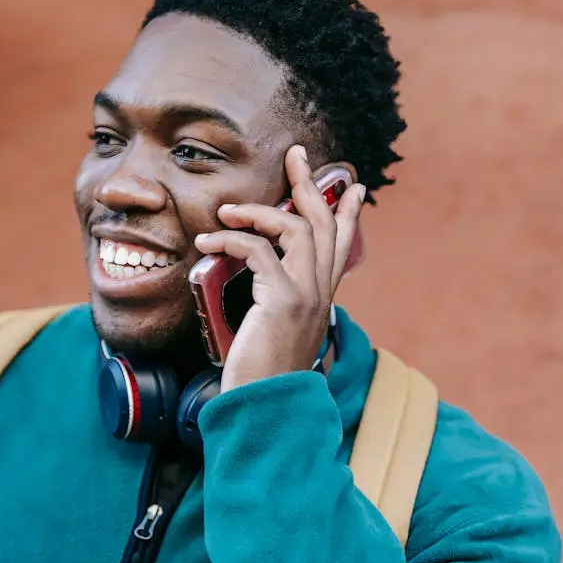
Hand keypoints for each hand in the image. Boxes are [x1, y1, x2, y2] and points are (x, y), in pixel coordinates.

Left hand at [194, 145, 365, 391]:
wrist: (267, 409)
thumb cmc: (263, 377)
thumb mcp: (277, 337)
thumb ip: (276, 310)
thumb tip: (258, 296)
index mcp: (321, 299)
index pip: (341, 246)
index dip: (347, 214)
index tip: (353, 188)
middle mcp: (320, 292)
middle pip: (322, 223)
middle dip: (310, 183)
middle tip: (296, 154)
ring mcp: (306, 294)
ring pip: (296, 228)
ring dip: (259, 211)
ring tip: (227, 211)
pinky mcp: (283, 299)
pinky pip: (258, 250)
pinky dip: (231, 239)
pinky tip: (209, 242)